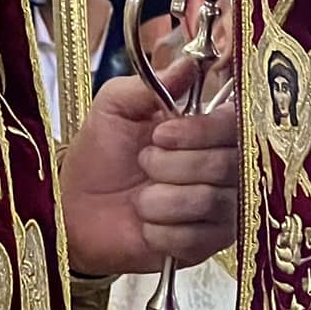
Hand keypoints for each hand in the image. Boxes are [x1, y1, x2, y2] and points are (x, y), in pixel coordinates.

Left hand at [59, 64, 236, 277]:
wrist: (77, 208)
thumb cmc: (100, 154)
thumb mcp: (115, 107)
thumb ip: (151, 85)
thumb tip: (189, 63)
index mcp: (206, 129)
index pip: (234, 124)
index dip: (200, 131)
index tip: (159, 134)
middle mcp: (224, 168)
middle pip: (227, 165)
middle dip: (172, 166)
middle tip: (143, 163)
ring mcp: (221, 209)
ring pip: (212, 202)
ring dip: (162, 200)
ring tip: (141, 198)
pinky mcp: (208, 246)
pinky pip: (197, 239)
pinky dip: (162, 231)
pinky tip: (147, 225)